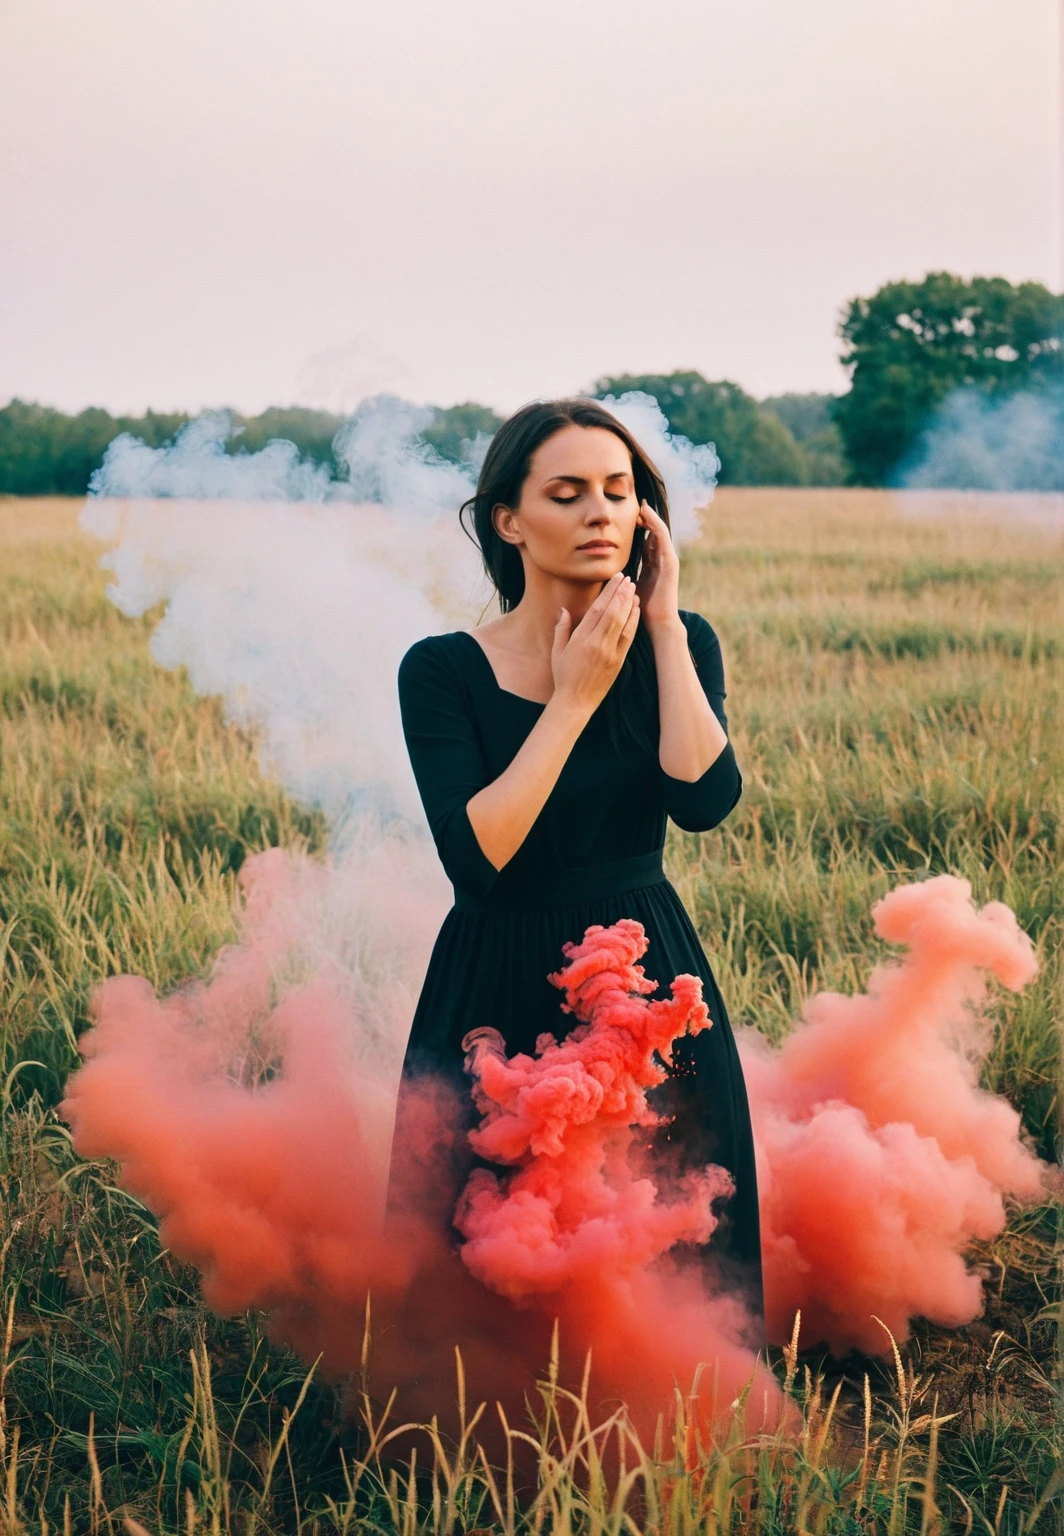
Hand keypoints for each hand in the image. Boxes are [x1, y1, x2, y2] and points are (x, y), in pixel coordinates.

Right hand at [550, 572, 639, 714]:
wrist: (576, 702)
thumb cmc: (563, 676)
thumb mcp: (557, 651)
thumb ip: (562, 628)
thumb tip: (564, 609)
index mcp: (580, 639)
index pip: (597, 608)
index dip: (608, 591)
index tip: (615, 578)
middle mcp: (596, 643)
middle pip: (612, 611)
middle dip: (621, 592)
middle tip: (627, 577)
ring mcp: (609, 652)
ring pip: (622, 622)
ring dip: (629, 603)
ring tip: (634, 588)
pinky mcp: (618, 661)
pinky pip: (628, 637)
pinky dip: (633, 621)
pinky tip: (636, 609)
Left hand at [634, 500, 681, 631]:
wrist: (659, 621)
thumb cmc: (643, 607)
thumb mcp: (631, 584)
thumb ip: (626, 573)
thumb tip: (613, 567)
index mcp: (654, 564)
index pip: (647, 539)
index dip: (640, 527)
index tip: (627, 517)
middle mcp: (662, 559)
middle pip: (654, 532)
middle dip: (646, 519)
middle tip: (635, 506)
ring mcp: (668, 560)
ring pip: (660, 532)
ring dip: (651, 517)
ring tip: (641, 506)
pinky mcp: (670, 562)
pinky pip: (663, 539)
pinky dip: (656, 525)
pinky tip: (647, 516)